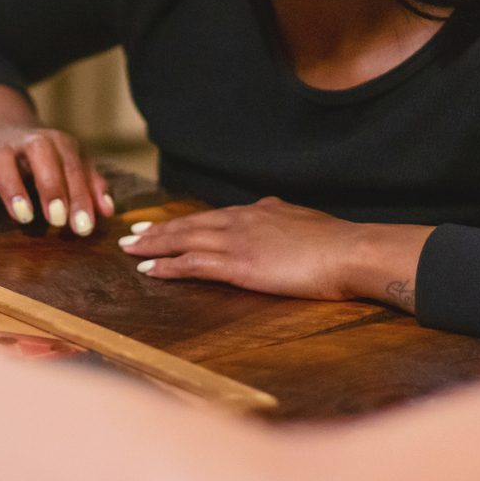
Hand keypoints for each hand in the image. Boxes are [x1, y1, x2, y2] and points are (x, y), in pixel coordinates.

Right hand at [0, 119, 114, 236]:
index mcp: (55, 142)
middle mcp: (25, 142)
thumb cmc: (46, 158)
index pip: (71, 165)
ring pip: (0, 161)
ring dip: (12, 188)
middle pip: (38, 152)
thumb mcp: (72, 164)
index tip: (83, 226)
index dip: (79, 197)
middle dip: (50, 185)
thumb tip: (107, 212)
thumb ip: (91, 185)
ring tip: (24, 216)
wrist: (3, 128)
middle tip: (57, 220)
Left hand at [120, 198, 429, 307]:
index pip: (211, 216)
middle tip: (132, 235)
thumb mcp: (302, 219)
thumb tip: (273, 208)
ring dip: (154, 247)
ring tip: (131, 251)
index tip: (162, 225)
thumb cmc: (335, 242)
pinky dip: (168, 267)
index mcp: (258, 211)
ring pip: (184, 241)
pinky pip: (193, 265)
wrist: (349, 251)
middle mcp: (241, 221)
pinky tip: (150, 271)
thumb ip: (282, 216)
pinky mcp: (239, 266)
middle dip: (158, 231)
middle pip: (189, 225)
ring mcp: (238, 242)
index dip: (184, 222)